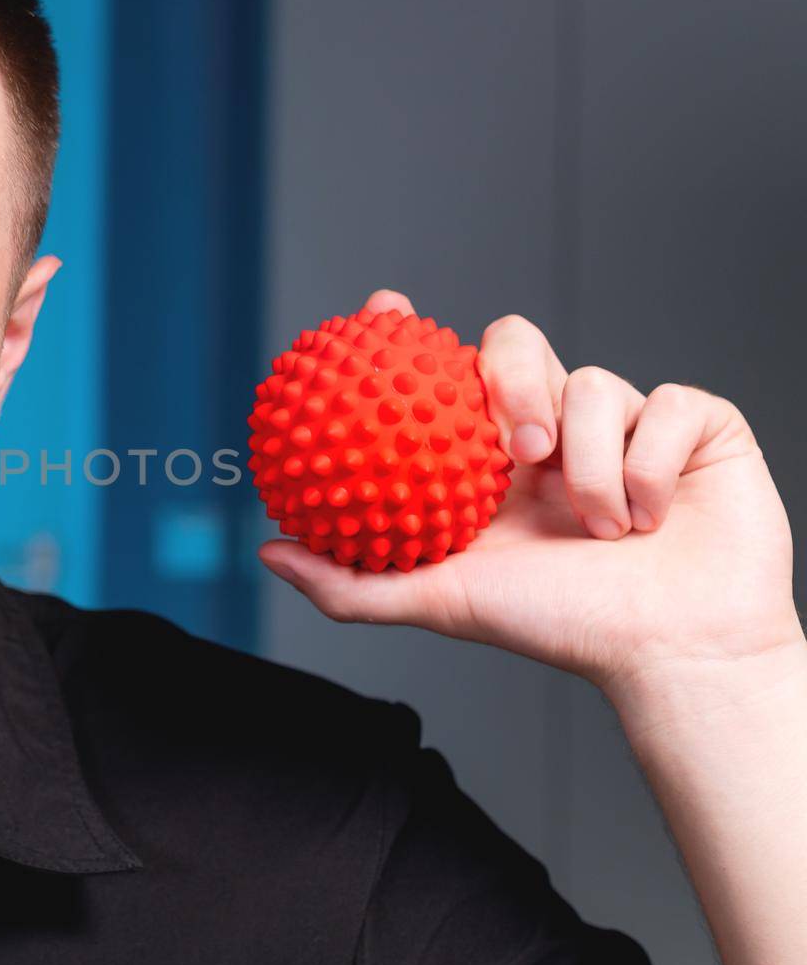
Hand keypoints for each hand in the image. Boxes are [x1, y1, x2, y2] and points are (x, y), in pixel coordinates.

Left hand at [257, 289, 799, 692]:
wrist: (672, 654)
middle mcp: (552, 426)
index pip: (443, 371)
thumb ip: (353, 582)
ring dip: (591, 465)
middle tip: (516, 446)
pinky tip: (650, 519)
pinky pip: (667, 406)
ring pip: (594, 382)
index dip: (407, 332)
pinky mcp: (697, 422)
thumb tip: (267, 549)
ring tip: (597, 528)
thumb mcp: (443, 602)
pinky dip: (652, 468)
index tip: (382, 309)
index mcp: (491, 457)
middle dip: (513, 377)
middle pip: (516, 345)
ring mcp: (625, 419)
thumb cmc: (562, 628)